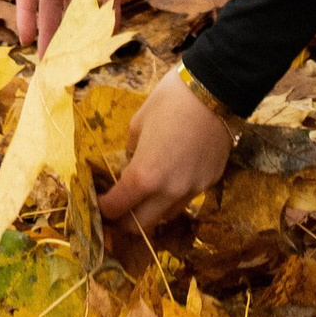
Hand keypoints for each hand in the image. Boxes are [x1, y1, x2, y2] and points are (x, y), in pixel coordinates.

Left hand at [100, 66, 235, 232]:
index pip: (116, 208)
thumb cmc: (170, 100)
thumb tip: (131, 162)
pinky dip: (174, 194)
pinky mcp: (210, 183)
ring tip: (146, 193)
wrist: (216, 89)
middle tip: (117, 208)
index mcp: (144, 176)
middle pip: (139, 227)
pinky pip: (186, 198)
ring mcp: (192, 190)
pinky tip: (174, 174)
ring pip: (165, 216)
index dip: (102, 208)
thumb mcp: (138, 122)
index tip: (99, 202)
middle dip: (122, 221)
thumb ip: (131, 150)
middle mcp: (168, 192)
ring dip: (150, 210)